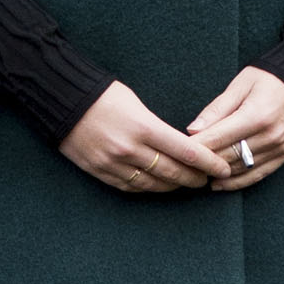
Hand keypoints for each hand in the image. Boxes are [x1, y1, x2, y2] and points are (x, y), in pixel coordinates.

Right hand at [60, 80, 227, 193]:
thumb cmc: (103, 95)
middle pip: (173, 172)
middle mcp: (130, 150)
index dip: (208, 163)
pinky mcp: (101, 172)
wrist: (62, 101)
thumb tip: (179, 146)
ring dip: (173, 186)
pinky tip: (158, 185)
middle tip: (207, 180)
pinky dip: (149, 188)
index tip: (221, 169)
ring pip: (153, 184)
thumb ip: (157, 128)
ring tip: (185, 183)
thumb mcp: (137, 104)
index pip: (186, 152)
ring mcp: (114, 164)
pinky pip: (131, 187)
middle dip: (194, 178)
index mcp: (144, 127)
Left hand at [187, 67, 283, 190]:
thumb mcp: (240, 85)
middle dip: (203, 162)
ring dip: (218, 174)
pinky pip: (258, 174)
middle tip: (183, 166)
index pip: (217, 138)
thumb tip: (193, 131)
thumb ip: (216, 109)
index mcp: (256, 115)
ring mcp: (279, 148)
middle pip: (227, 156)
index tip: (177, 152)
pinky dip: (237, 182)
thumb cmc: (270, 78)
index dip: (195, 148)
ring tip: (197, 175)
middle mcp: (270, 135)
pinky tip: (219, 184)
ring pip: (240, 168)